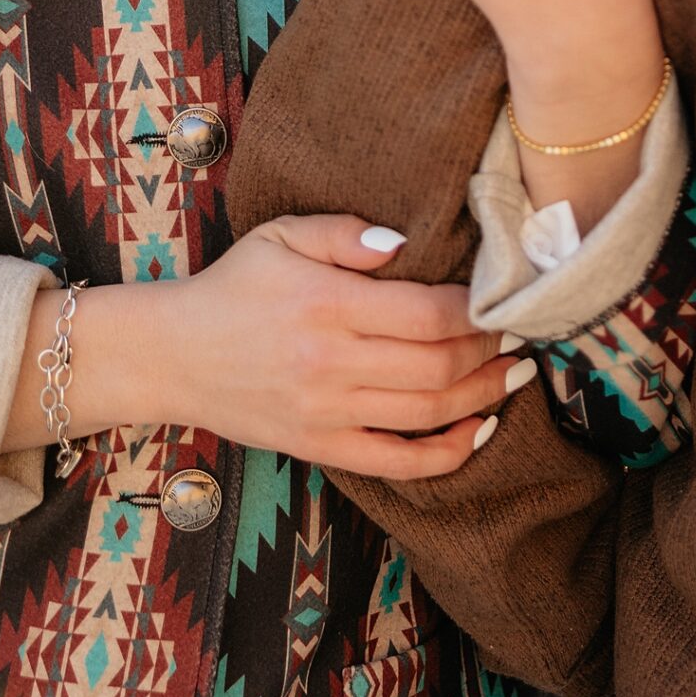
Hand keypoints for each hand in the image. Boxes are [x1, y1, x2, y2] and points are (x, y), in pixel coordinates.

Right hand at [165, 213, 523, 477]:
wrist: (172, 354)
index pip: (427, 313)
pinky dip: (447, 453)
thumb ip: (346, 234)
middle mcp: (331, 364)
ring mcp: (327, 413)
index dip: (477, 309)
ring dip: (483, 397)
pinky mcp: (320, 447)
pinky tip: (479, 430)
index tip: (503, 295)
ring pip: (426, 413)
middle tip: (523, 334)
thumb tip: (406, 244)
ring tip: (516, 376)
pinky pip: (397, 462)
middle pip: (437, 366)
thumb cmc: (234, 286)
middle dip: (491, 352)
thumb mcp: (282, 235)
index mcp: (327, 304)